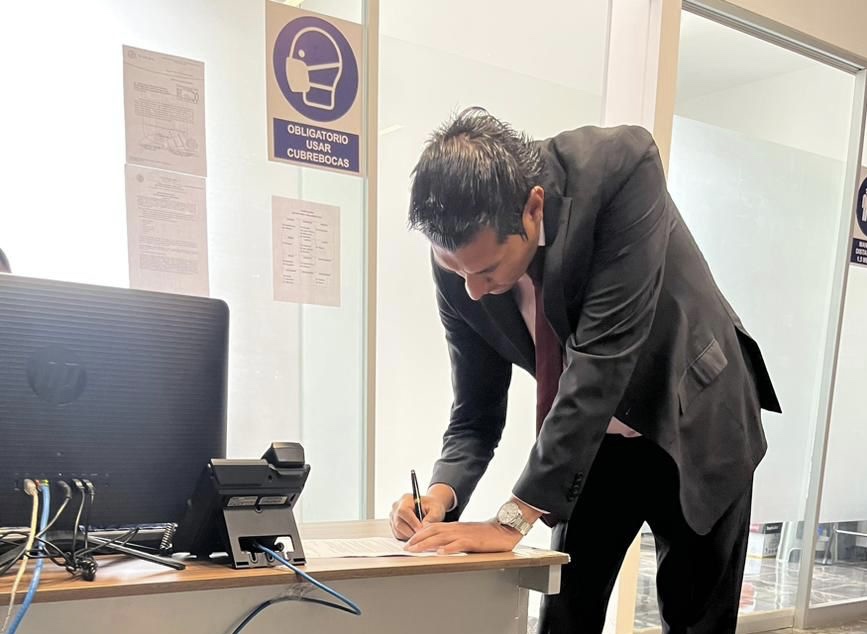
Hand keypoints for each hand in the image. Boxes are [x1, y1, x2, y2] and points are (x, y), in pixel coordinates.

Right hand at [389, 494, 446, 540]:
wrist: (429, 508)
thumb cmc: (432, 507)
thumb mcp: (436, 510)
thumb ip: (431, 518)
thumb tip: (423, 527)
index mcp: (406, 499)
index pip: (404, 511)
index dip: (412, 522)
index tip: (421, 530)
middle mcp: (396, 507)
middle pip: (398, 523)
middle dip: (411, 532)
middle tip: (422, 536)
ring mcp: (393, 516)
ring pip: (398, 531)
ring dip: (409, 536)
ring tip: (420, 534)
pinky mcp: (393, 524)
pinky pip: (397, 535)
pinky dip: (406, 537)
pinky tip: (415, 533)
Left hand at [405, 520, 521, 553]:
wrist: (503, 529)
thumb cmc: (485, 533)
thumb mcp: (466, 533)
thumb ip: (454, 537)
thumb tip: (440, 546)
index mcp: (454, 526)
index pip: (432, 528)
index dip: (419, 534)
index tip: (409, 542)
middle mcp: (457, 528)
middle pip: (433, 532)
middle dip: (418, 539)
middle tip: (406, 547)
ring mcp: (464, 534)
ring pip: (442, 538)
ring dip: (427, 544)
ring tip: (416, 550)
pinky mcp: (473, 541)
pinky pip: (459, 544)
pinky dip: (449, 548)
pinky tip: (441, 553)